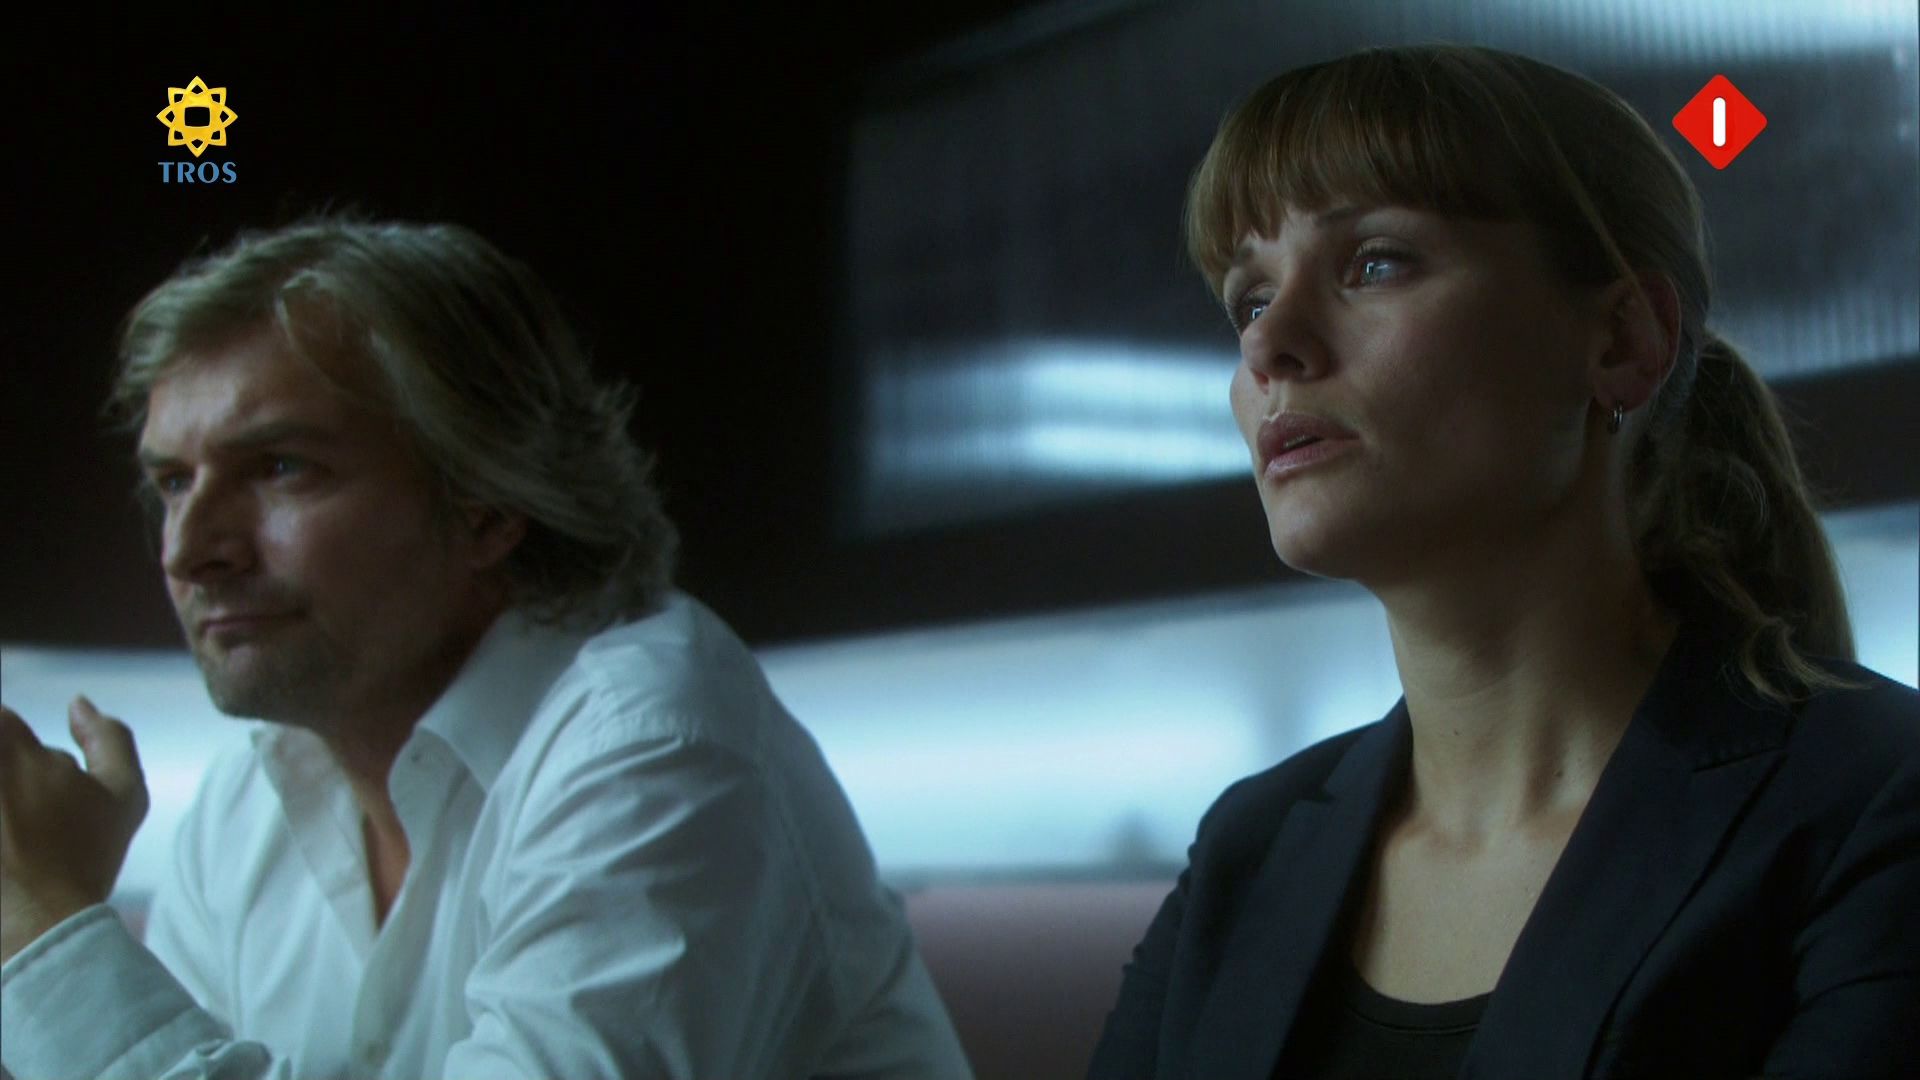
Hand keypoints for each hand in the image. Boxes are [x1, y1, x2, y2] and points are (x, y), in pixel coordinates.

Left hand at [0, 698, 148, 962]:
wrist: (34, 926)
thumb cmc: (83, 859)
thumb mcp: (125, 794)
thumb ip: (109, 736)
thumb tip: (78, 704)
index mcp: (5, 740)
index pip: (4, 722)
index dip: (22, 759)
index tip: (38, 800)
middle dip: (11, 788)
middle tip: (23, 827)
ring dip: (7, 811)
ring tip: (15, 845)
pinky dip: (0, 841)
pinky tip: (7, 857)